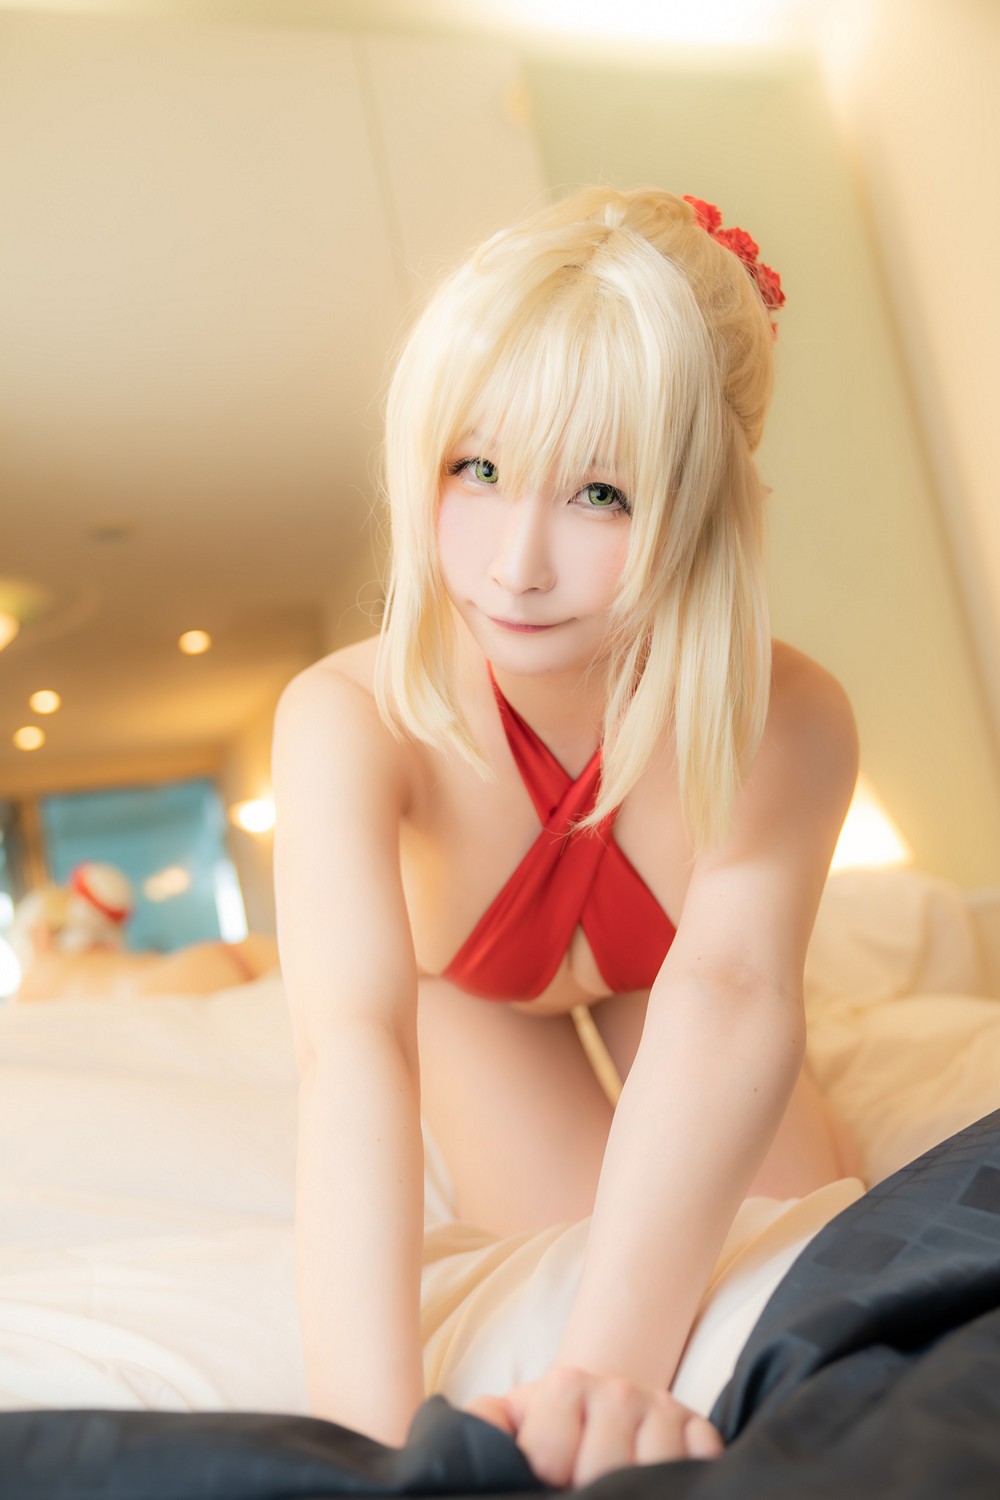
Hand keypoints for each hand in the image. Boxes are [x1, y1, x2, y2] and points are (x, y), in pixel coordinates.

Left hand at [467, 1365, 722, 1488]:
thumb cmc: (544, 1432)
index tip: (550, 1481)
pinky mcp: (699, 1428)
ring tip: (618, 1489)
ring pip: (659, 1465)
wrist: (598, 1407)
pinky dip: (688, 1477)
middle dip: (593, 1490)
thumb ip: (483, 1429)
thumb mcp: (507, 1426)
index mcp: (566, 1386)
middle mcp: (618, 1389)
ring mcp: (663, 1407)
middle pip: (608, 1467)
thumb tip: (461, 1455)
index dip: (548, 1481)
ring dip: (640, 1487)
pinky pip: (704, 1459)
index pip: (552, 1456)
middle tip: (583, 1487)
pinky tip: (660, 1485)